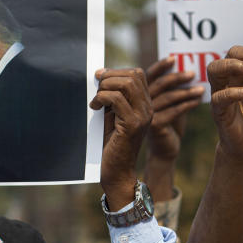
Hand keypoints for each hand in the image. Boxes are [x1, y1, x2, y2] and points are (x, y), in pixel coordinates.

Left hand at [93, 68, 152, 209]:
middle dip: (110, 76)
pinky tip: (94, 108)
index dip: (117, 71)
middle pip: (134, 75)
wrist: (116, 171)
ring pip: (126, 84)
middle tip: (96, 88)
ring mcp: (142, 116)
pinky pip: (116, 99)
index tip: (100, 78)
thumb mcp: (112, 115)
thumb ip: (113, 98)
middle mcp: (148, 109)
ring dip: (105, 87)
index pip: (137, 74)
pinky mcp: (133, 125)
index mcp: (145, 105)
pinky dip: (101, 99)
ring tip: (96, 101)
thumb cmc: (110, 144)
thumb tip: (102, 75)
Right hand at [145, 57, 203, 162]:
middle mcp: (139, 103)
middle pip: (159, 84)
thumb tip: (187, 71)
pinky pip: (174, 112)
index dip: (160, 66)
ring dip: (186, 92)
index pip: (148, 76)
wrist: (163, 151)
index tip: (174, 58)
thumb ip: (172, 90)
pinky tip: (198, 101)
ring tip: (201, 89)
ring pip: (168, 97)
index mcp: (140, 94)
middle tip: (192, 73)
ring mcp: (146, 115)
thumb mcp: (168, 105)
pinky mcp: (156, 126)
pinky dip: (187, 105)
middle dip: (177, 77)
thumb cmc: (168, 125)